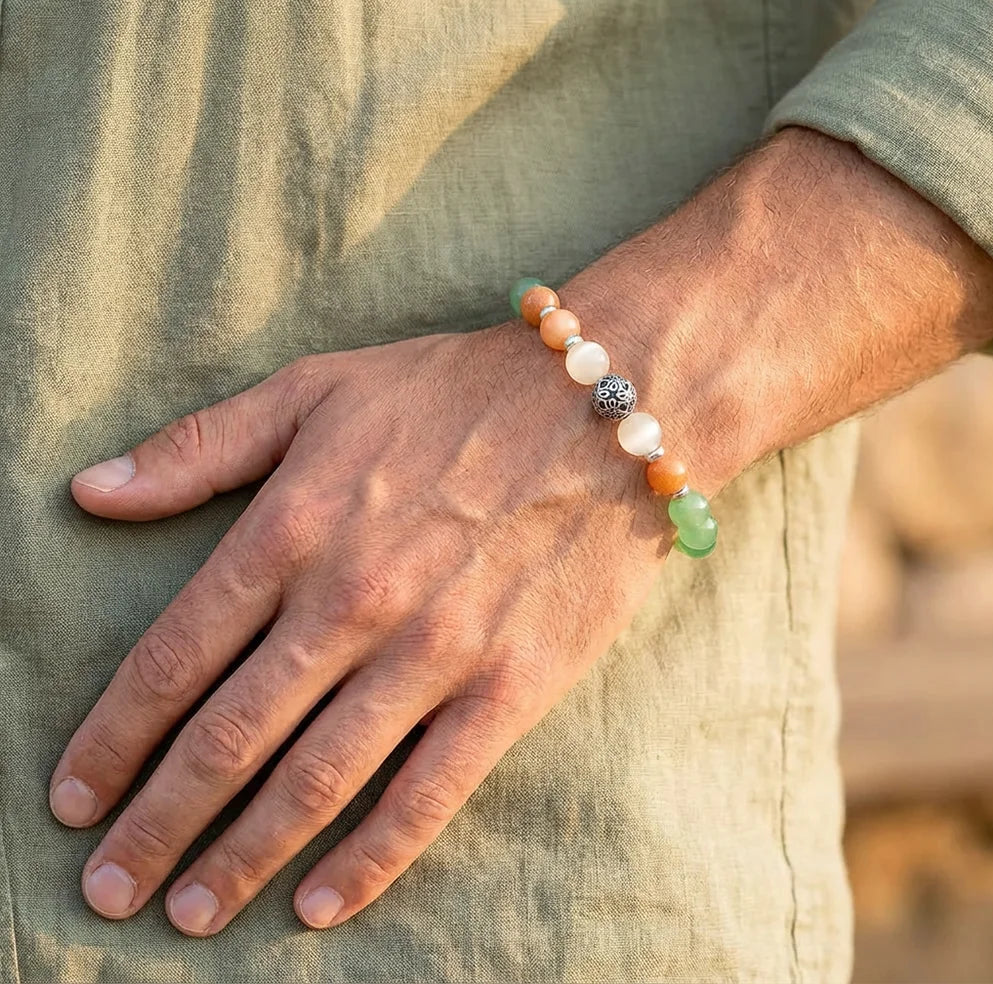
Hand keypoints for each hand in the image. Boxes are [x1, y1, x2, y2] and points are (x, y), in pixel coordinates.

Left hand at [51, 317, 694, 934]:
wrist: (606, 408)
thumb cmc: (456, 394)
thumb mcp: (317, 390)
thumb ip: (199, 447)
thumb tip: (89, 492)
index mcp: (294, 527)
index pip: (176, 658)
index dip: (114, 738)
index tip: (73, 798)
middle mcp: (352, 600)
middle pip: (229, 737)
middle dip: (157, 823)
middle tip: (107, 891)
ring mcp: (435, 651)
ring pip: (315, 779)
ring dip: (241, 856)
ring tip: (188, 914)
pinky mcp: (511, 686)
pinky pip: (428, 793)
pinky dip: (368, 858)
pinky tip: (318, 904)